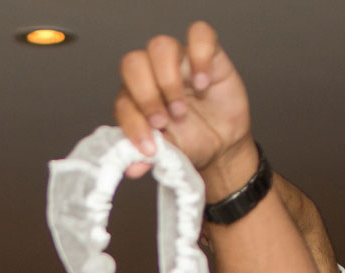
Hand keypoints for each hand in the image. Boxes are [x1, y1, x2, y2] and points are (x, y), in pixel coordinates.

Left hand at [114, 21, 255, 193]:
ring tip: (182, 110)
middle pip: (133, 63)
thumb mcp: (167, 155)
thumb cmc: (189, 144)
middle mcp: (152, 75)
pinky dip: (200, 56)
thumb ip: (148, 157)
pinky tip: (204, 83)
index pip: (122, 100)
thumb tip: (133, 167)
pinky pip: (200, 34)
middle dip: (146, 96)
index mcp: (134, 99)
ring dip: (169, 81)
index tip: (150, 146)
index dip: (132, 123)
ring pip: (160, 46)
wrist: (222, 146)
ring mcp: (179, 61)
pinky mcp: (207, 54)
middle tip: (164, 121)